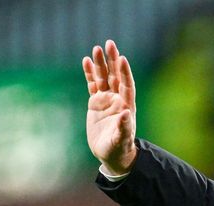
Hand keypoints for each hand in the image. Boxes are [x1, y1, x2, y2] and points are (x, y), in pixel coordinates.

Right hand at [82, 40, 136, 175]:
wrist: (111, 154)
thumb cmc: (119, 149)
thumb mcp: (121, 140)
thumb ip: (124, 127)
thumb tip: (125, 113)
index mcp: (126, 106)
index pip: (127, 85)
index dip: (124, 72)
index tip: (122, 58)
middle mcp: (117, 100)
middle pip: (115, 76)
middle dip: (112, 60)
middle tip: (109, 43)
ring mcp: (106, 100)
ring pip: (103, 78)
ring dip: (100, 64)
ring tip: (96, 48)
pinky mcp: (96, 103)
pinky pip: (93, 85)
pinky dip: (90, 73)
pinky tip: (86, 61)